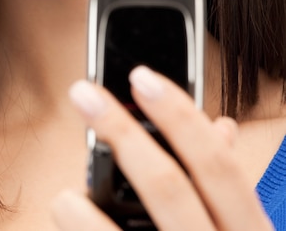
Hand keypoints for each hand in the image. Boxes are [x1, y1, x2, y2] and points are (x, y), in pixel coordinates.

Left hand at [51, 66, 273, 230]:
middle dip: (123, 133)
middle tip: (83, 95)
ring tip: (64, 198)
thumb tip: (222, 127)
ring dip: (94, 217)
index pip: (218, 165)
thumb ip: (228, 186)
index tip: (140, 77)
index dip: (180, 116)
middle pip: (170, 188)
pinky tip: (68, 220)